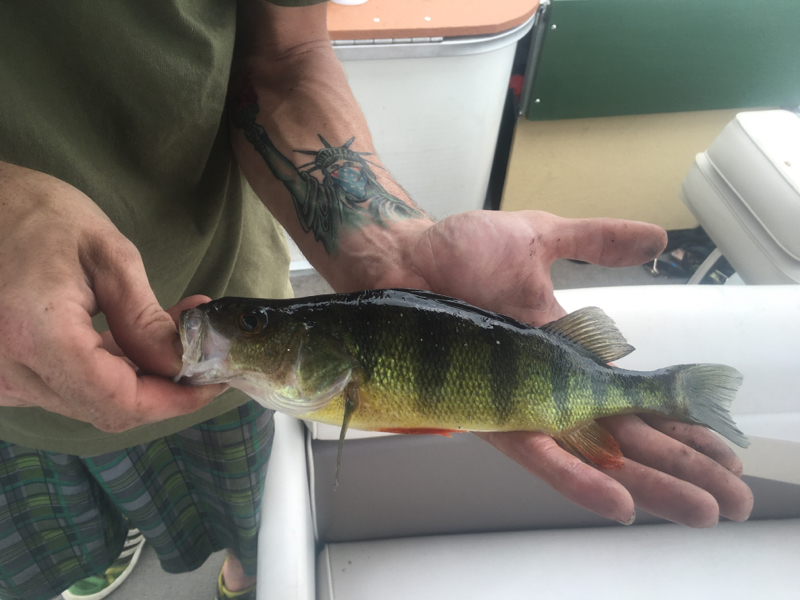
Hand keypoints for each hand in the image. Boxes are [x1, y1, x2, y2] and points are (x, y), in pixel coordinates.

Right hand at [0, 163, 222, 431]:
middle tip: (203, 350)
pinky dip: (109, 370)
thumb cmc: (37, 214)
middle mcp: (9, 371)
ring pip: (90, 401)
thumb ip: (145, 319)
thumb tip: (182, 364)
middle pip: (106, 408)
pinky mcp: (2, 374)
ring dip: (140, 376)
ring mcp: (0, 378)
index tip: (213, 382)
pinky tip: (135, 337)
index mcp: (36, 336)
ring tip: (175, 331)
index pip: (118, 401)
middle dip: (164, 386)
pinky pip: (67, 387)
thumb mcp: (107, 256)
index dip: (174, 400)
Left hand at [384, 210, 752, 526]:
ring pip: (595, 453)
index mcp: (566, 350)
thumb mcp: (542, 238)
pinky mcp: (487, 412)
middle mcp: (548, 384)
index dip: (680, 419)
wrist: (402, 259)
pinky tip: (620, 502)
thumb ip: (598, 241)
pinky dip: (577, 476)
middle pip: (626, 433)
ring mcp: (521, 401)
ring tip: (700, 511)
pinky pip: (537, 450)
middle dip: (681, 464)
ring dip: (649, 482)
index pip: (634, 394)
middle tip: (732, 499)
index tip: (724, 442)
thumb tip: (658, 241)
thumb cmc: (460, 253)